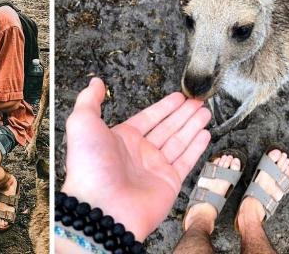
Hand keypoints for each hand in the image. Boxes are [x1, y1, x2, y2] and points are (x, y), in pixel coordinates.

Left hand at [62, 78, 210, 240]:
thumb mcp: (82, 123)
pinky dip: (196, 147)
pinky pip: (186, 160)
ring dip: (192, 126)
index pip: (148, 118)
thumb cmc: (89, 167)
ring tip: (205, 112)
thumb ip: (90, 101)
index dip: (163, 107)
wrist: (102, 206)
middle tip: (197, 102)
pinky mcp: (168, 183)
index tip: (178, 97)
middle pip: (166, 128)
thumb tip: (95, 82)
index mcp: (120, 139)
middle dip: (182, 114)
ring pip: (179, 141)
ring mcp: (154, 168)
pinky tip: (204, 134)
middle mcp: (139, 153)